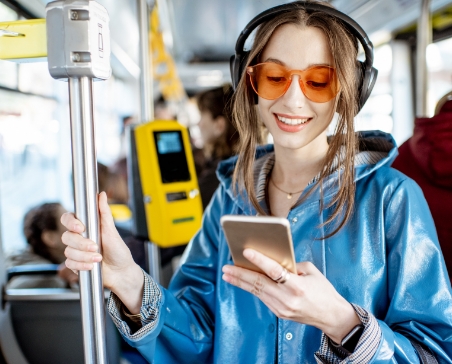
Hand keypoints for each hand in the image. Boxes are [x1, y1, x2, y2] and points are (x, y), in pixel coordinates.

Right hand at [61, 191, 143, 312]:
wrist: (121, 273)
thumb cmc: (118, 251)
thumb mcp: (112, 231)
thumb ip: (105, 213)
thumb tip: (102, 194)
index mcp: (86, 227)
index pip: (68, 219)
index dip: (70, 222)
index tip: (80, 227)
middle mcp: (79, 238)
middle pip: (66, 236)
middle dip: (81, 244)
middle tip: (96, 247)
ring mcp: (76, 252)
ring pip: (68, 251)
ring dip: (84, 256)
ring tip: (98, 258)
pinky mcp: (75, 265)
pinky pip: (69, 264)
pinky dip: (81, 265)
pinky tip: (92, 266)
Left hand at [222, 248, 360, 342]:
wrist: (331, 316)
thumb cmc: (323, 290)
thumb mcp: (311, 272)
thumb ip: (292, 265)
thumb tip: (272, 259)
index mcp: (297, 285)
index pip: (274, 271)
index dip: (259, 260)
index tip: (246, 252)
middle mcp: (287, 298)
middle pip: (259, 283)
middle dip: (240, 274)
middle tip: (226, 267)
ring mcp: (282, 308)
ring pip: (257, 292)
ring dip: (241, 282)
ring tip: (227, 274)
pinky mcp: (279, 313)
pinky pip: (262, 297)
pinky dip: (252, 288)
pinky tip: (242, 282)